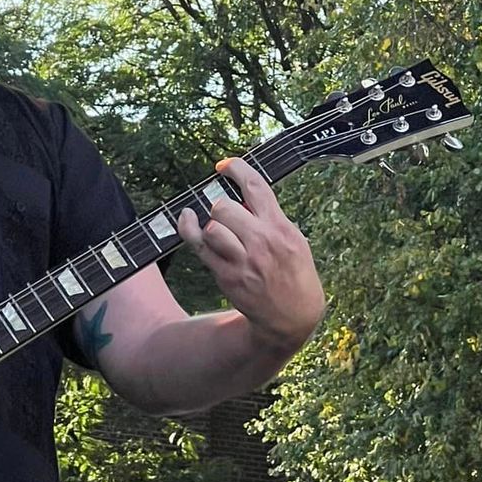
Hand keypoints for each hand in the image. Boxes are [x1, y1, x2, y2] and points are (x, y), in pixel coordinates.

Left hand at [176, 158, 324, 350]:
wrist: (292, 316)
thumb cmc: (293, 273)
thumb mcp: (294, 240)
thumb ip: (270, 219)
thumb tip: (243, 199)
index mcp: (280, 229)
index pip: (256, 187)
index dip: (236, 169)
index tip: (224, 165)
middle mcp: (261, 243)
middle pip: (225, 208)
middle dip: (223, 207)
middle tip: (230, 217)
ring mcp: (242, 261)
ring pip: (212, 228)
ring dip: (213, 225)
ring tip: (224, 233)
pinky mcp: (226, 276)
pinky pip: (200, 248)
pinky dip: (189, 230)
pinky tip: (186, 219)